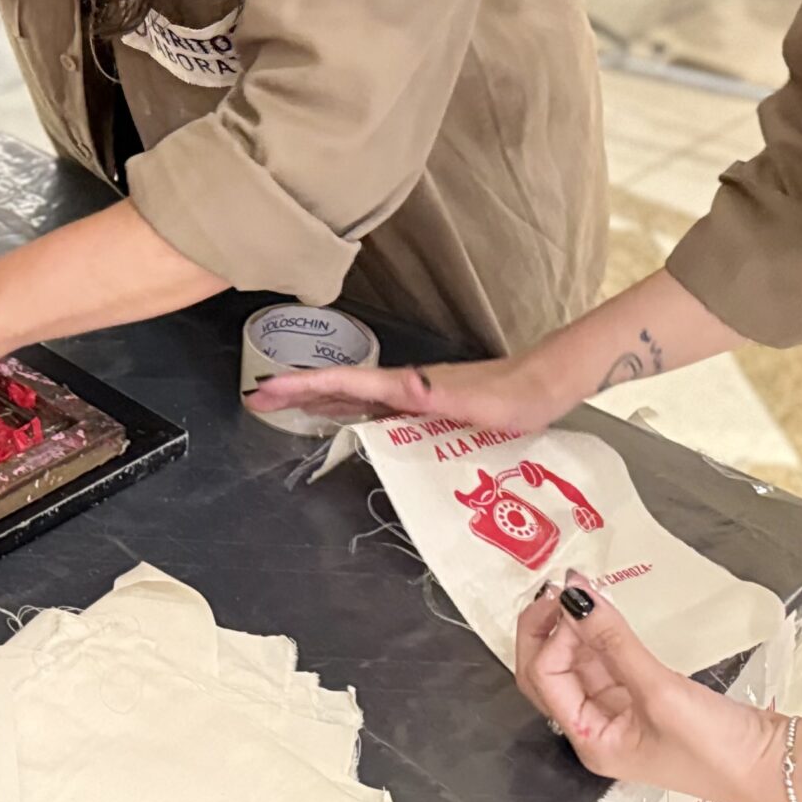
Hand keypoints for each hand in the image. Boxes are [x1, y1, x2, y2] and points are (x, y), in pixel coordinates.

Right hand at [246, 351, 568, 434]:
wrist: (545, 384)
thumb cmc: (515, 399)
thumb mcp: (479, 403)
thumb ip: (439, 394)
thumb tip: (400, 385)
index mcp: (410, 387)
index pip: (347, 384)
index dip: (305, 387)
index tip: (268, 389)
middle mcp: (405, 388)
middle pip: (339, 387)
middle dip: (297, 391)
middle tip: (256, 398)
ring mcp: (412, 394)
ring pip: (352, 395)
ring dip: (316, 399)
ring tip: (282, 405)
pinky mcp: (424, 404)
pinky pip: (371, 405)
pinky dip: (344, 408)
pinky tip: (339, 418)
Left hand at [516, 569, 785, 801]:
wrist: (777, 768)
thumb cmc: (717, 747)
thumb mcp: (660, 691)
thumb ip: (613, 642)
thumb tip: (573, 596)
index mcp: (590, 741)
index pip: (545, 680)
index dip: (551, 637)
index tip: (571, 600)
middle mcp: (596, 730)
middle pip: (548, 673)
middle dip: (545, 630)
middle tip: (558, 587)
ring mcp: (620, 715)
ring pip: (576, 665)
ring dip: (572, 628)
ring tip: (579, 588)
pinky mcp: (643, 701)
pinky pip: (607, 664)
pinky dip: (600, 637)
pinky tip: (602, 612)